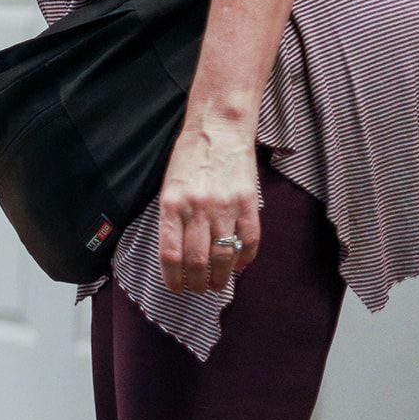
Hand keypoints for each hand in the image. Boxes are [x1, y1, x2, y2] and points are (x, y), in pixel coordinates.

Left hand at [157, 120, 259, 292]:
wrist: (219, 129)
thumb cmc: (189, 157)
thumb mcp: (169, 187)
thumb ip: (172, 219)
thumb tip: (176, 256)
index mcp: (172, 205)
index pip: (170, 254)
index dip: (172, 278)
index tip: (175, 289)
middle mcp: (197, 208)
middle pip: (197, 261)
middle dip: (196, 283)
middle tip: (198, 290)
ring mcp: (225, 206)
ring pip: (223, 256)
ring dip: (220, 277)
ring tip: (216, 285)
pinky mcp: (248, 202)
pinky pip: (249, 240)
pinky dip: (244, 259)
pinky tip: (238, 266)